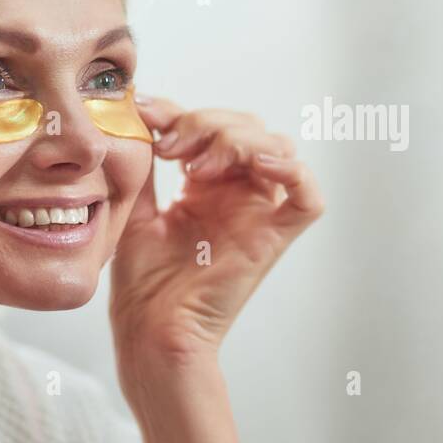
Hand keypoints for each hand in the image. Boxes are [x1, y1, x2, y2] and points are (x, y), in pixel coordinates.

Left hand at [109, 99, 323, 362]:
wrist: (151, 330)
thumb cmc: (142, 283)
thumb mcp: (135, 207)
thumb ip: (142, 162)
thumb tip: (134, 113)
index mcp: (207, 185)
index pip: (211, 125)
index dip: (182, 112)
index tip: (146, 113)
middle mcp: (238, 194)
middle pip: (248, 127)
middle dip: (207, 124)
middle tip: (169, 147)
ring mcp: (259, 214)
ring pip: (277, 147)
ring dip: (237, 140)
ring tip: (194, 165)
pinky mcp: (274, 238)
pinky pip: (307, 198)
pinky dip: (292, 171)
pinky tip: (256, 164)